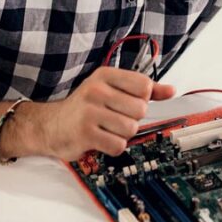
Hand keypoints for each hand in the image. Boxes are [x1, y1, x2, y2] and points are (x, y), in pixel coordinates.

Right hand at [43, 66, 174, 159]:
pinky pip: (118, 145)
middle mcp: (96, 90)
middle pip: (140, 109)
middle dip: (132, 118)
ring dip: (122, 134)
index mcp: (105, 75)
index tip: (129, 102)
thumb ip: (143, 89)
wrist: (50, 125)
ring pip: (131, 129)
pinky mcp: (85, 134)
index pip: (144, 86)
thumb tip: (171, 90)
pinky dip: (113, 146)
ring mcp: (89, 112)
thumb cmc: (86, 106)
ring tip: (107, 129)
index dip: (142, 99)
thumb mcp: (112, 89)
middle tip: (114, 118)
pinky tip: (101, 139)